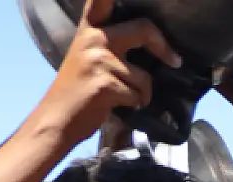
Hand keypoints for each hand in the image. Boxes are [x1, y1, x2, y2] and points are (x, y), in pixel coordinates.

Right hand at [28, 0, 181, 151]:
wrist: (57, 118)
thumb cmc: (77, 90)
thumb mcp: (88, 55)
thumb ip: (111, 43)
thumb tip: (152, 46)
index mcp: (90, 29)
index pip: (101, 0)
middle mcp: (95, 39)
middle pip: (143, 29)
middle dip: (163, 47)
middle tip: (175, 61)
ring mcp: (99, 60)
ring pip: (144, 76)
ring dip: (142, 93)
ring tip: (124, 97)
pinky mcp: (106, 84)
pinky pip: (138, 95)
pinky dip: (135, 104)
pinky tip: (118, 106)